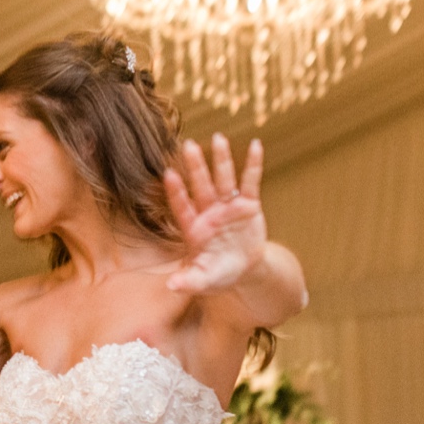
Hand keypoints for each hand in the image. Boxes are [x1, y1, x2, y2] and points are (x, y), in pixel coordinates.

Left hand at [163, 134, 267, 296]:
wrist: (244, 271)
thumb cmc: (218, 274)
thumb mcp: (203, 280)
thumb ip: (189, 280)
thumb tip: (171, 286)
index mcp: (194, 228)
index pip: (182, 206)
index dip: (176, 192)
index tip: (168, 174)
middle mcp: (209, 212)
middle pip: (201, 186)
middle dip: (195, 167)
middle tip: (188, 145)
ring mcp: (228, 207)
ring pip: (223, 179)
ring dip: (221, 160)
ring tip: (218, 137)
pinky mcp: (248, 205)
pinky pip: (250, 182)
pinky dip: (253, 165)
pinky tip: (255, 146)